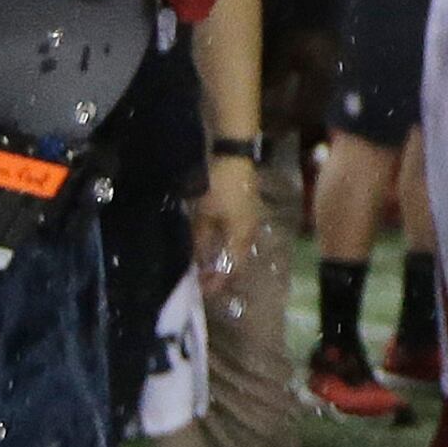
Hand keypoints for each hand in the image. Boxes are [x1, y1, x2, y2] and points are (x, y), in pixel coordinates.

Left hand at [194, 156, 261, 284]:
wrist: (234, 155)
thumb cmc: (220, 186)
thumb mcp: (205, 215)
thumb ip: (201, 240)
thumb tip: (197, 262)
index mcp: (242, 237)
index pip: (231, 270)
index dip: (216, 283)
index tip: (199, 291)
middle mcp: (250, 233)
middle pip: (236, 263)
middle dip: (219, 275)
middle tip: (201, 282)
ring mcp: (250, 223)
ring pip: (236, 251)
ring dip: (221, 261)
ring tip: (204, 268)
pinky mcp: (247, 213)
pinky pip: (236, 239)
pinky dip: (224, 248)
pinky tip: (211, 247)